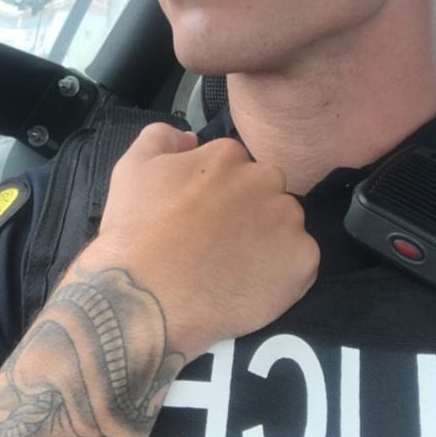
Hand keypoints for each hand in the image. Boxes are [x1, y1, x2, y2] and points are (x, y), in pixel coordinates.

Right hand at [85, 123, 319, 360]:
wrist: (146, 299)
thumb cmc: (135, 233)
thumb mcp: (132, 168)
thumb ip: (163, 137)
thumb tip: (192, 138)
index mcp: (228, 155)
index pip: (234, 167)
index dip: (217, 195)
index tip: (202, 218)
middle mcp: (265, 179)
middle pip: (266, 191)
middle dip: (248, 212)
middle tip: (218, 244)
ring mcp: (288, 220)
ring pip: (285, 225)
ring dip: (267, 241)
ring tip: (233, 269)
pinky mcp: (303, 260)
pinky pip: (300, 262)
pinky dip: (283, 274)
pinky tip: (251, 287)